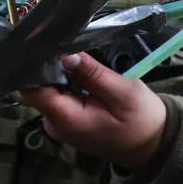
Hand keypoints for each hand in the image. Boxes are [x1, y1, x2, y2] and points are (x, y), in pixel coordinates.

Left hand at [20, 52, 166, 169]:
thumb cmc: (140, 119)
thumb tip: (64, 54)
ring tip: (69, 49)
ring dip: (56, 71)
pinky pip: (56, 95)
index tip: (42, 42)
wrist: (150, 144)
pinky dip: (63, 81)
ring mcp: (57, 123)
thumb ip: (91, 73)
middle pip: (36, 88)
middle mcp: (54, 124)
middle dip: (47, 64)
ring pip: (45, 89)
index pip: (32, 90)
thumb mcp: (122, 92)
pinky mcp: (64, 119)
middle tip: (60, 39)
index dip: (33, 66)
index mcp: (66, 119)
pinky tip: (74, 68)